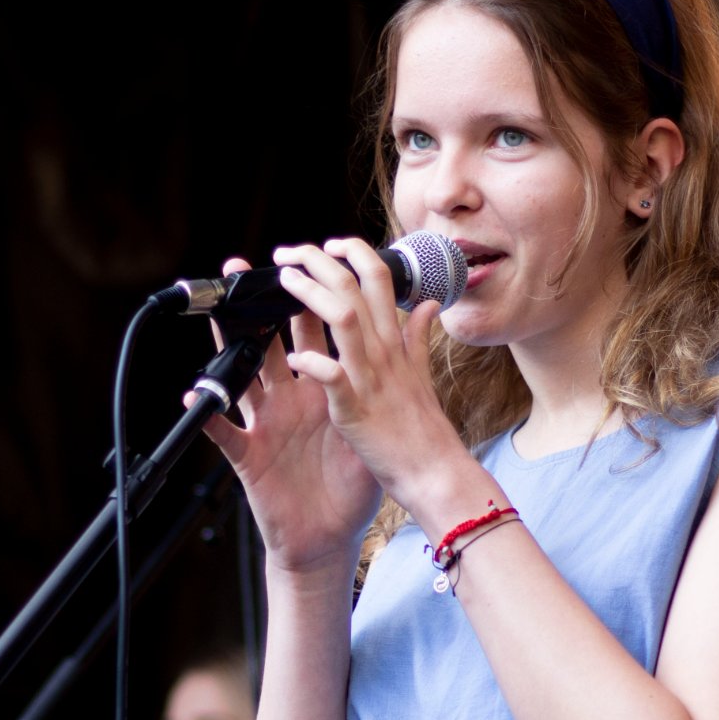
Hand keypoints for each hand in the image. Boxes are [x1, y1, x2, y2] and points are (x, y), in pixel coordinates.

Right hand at [193, 257, 381, 574]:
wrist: (329, 538)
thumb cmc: (349, 485)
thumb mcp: (375, 426)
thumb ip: (395, 370)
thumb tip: (420, 317)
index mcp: (320, 388)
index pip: (309, 333)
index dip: (308, 296)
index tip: (308, 258)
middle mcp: (288, 400)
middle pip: (269, 342)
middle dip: (258, 305)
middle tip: (244, 267)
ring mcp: (266, 424)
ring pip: (241, 376)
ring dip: (226, 346)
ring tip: (216, 315)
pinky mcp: (251, 457)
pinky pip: (224, 434)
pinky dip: (207, 417)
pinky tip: (195, 398)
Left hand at [266, 238, 472, 518]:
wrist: (434, 474)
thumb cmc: (423, 430)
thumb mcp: (421, 376)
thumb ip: (418, 338)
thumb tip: (429, 303)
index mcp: (394, 343)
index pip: (379, 279)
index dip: (355, 253)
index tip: (331, 245)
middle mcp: (383, 353)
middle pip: (354, 288)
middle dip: (319, 261)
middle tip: (290, 251)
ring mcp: (369, 379)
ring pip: (343, 319)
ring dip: (311, 293)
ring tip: (284, 278)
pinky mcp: (354, 411)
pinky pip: (334, 378)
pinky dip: (315, 363)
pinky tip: (298, 357)